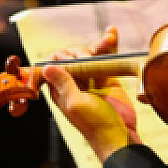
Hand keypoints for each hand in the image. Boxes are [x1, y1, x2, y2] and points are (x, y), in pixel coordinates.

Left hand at [44, 26, 139, 160]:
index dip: (61, 57)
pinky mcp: (110, 79)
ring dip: (97, 45)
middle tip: (90, 60)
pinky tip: (112, 33)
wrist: (119, 134)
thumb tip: (48, 66)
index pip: (54, 64)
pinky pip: (108, 59)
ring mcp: (93, 80)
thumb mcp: (75, 103)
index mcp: (60, 89)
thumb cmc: (94, 124)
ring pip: (91, 55)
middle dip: (81, 52)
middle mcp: (75, 83)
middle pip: (73, 56)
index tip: (71, 60)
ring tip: (107, 38)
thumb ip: (64, 83)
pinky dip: (110, 46)